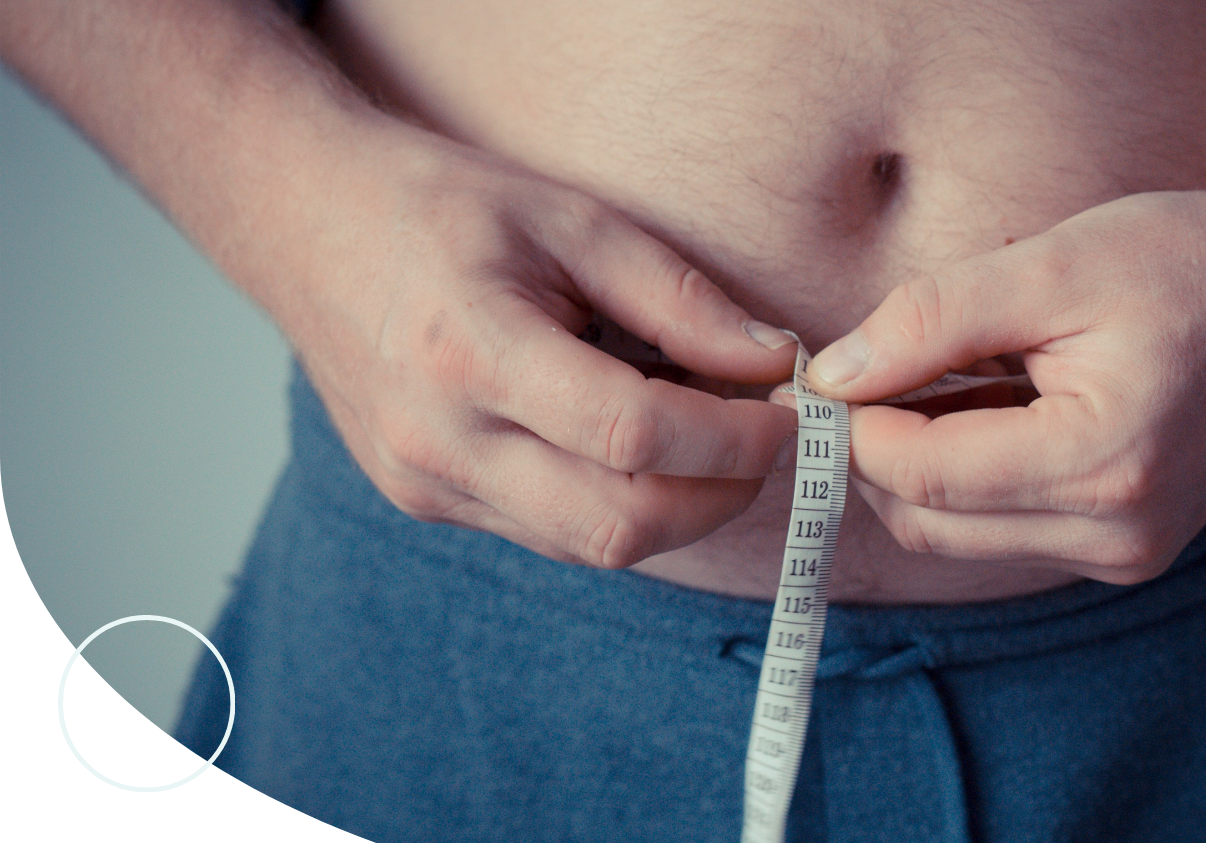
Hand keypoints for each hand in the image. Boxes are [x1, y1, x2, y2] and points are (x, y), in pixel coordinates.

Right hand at [287, 129, 798, 567]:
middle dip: (719, 495)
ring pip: (589, 547)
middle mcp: (438, 440)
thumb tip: (771, 362)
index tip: (789, 411)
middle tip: (763, 440)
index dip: (734, 438)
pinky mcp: (424, 502)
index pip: (632, 437)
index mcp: (470, 351)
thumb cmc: (441, 207)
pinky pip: (549, 535)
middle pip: (618, 525)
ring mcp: (424, 484)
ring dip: (673, 508)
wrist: (308, 228)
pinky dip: (614, 504)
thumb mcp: (570, 219)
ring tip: (701, 438)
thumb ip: (677, 298)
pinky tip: (630, 451)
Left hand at [804, 191, 1205, 584]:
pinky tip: (964, 410)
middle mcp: (1113, 531)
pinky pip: (991, 526)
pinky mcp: (1113, 544)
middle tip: (844, 382)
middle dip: (865, 452)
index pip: (919, 474)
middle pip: (923, 518)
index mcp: (1102, 460)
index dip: (847, 429)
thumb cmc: (1187, 267)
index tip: (812, 383)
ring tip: (914, 385)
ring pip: (948, 531)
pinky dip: (952, 476)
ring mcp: (1118, 549)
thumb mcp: (1055, 266)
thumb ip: (930, 320)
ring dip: (905, 465)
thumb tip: (833, 377)